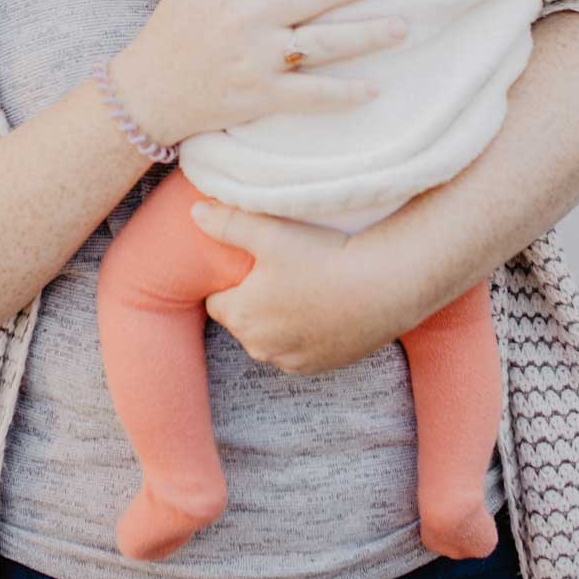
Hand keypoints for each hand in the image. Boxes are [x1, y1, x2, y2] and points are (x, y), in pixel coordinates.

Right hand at [113, 0, 407, 148]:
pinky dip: (343, 94)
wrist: (148, 89)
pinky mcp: (261, 94)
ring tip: (401, 27)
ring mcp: (258, 57)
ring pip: (324, 43)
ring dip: (366, 35)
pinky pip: (310, 95)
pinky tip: (374, 89)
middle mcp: (252, 15)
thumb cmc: (172, 28)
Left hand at [193, 202, 413, 374]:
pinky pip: (299, 350)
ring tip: (303, 288)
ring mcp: (291, 361)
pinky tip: (322, 308)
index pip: (216, 301)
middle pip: (243, 321)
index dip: (231, 282)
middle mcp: (259, 346)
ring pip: (271, 338)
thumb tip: (195, 212)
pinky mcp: (320, 367)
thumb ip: (227, 224)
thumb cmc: (322, 257)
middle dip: (254, 301)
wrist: (383, 288)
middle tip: (280, 272)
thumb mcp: (269, 233)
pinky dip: (304, 334)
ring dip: (278, 320)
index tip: (252, 265)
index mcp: (240, 315)